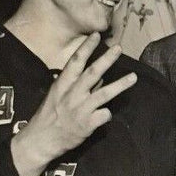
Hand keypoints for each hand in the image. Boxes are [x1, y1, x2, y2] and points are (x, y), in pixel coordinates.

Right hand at [10, 37, 135, 175]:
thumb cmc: (50, 116)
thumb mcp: (59, 95)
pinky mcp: (87, 125)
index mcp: (62, 85)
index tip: (97, 35)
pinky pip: (104, 115)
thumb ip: (79, 85)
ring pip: (103, 94)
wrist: (41, 140)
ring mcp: (80, 109)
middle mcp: (71, 95)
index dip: (86, 47)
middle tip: (119, 48)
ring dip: (120, 85)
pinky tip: (106, 115)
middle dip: (107, 60)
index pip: (75, 61)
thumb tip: (99, 74)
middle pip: (92, 73)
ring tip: (134, 77)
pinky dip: (107, 113)